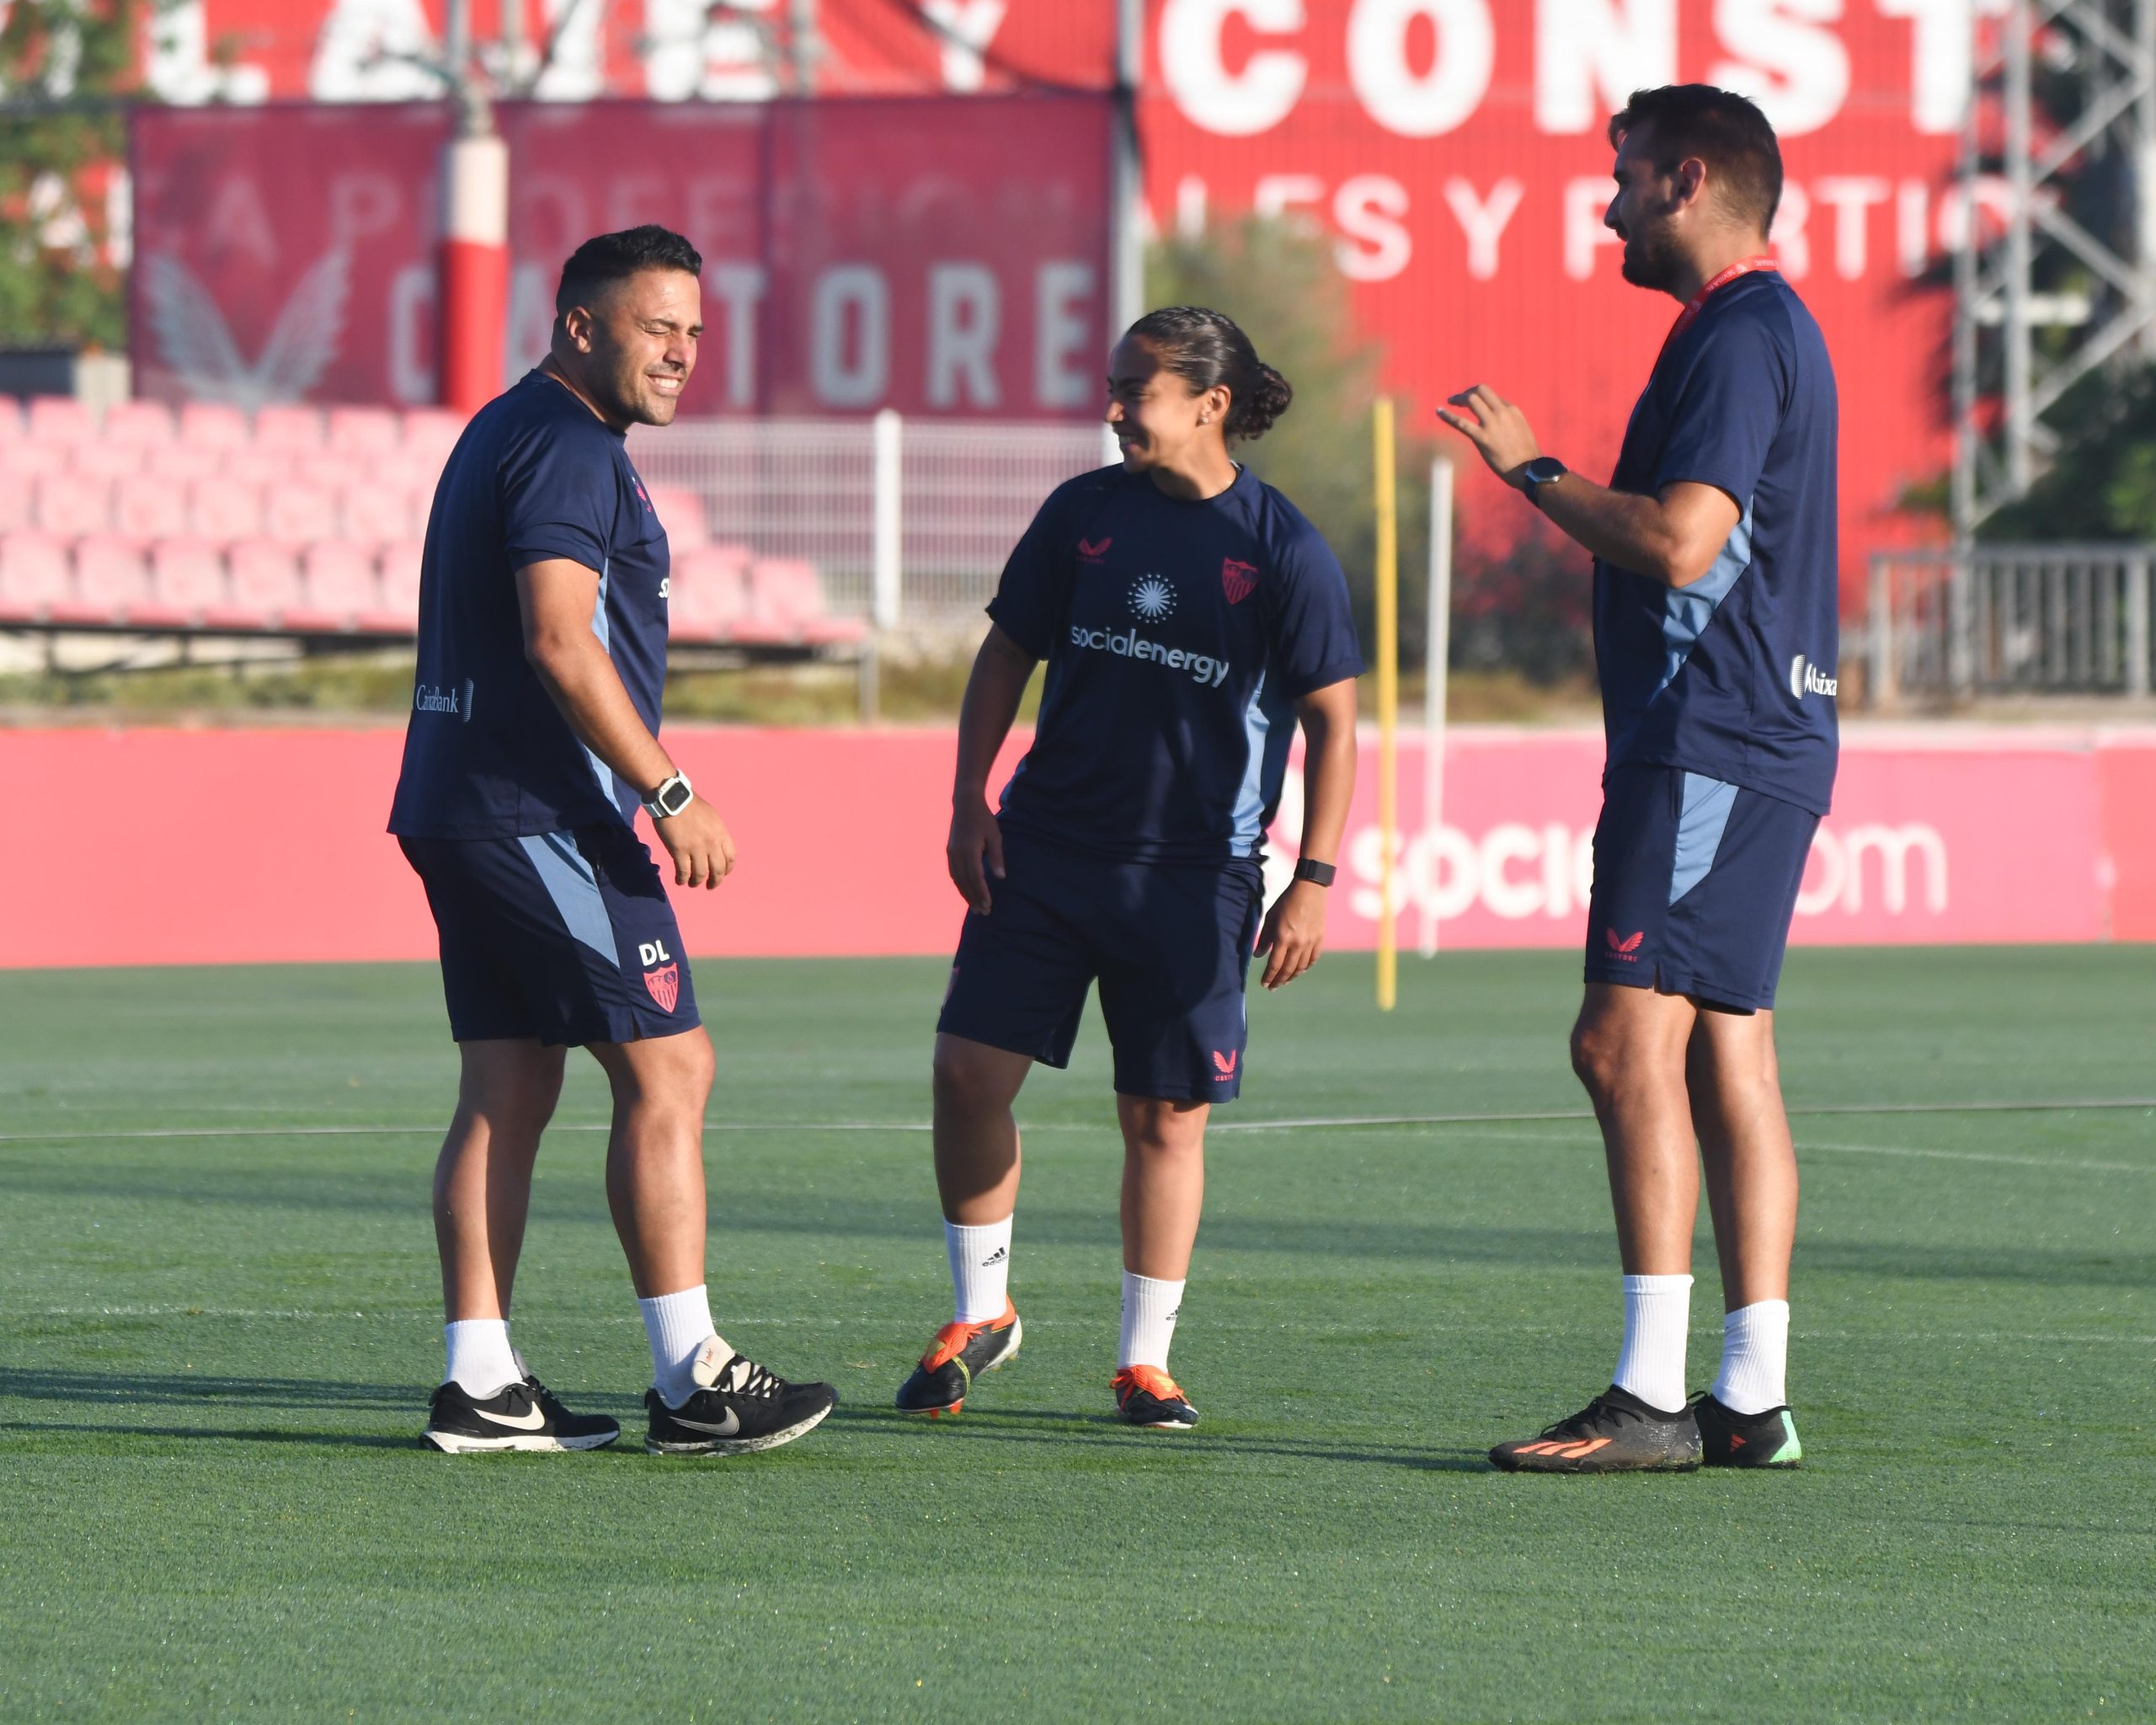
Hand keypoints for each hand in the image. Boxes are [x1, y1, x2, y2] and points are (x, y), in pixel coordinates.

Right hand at [654, 798, 735, 888]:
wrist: (672, 799)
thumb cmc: (691, 805)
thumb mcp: (713, 817)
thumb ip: (717, 833)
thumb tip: (716, 848)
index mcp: (722, 833)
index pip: (730, 858)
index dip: (727, 869)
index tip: (723, 874)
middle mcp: (712, 843)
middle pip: (718, 870)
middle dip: (715, 881)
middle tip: (711, 886)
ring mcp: (695, 848)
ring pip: (700, 874)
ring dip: (697, 882)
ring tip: (693, 884)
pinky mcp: (679, 851)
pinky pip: (684, 871)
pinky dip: (682, 879)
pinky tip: (680, 881)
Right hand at [946, 794, 1005, 913]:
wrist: (965, 804)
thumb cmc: (983, 819)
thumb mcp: (995, 836)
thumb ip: (996, 857)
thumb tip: (1001, 878)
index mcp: (969, 850)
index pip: (975, 877)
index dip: (982, 893)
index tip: (988, 905)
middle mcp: (957, 854)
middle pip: (965, 882)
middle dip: (974, 898)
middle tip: (983, 912)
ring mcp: (951, 853)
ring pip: (958, 880)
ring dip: (966, 895)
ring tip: (975, 907)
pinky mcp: (950, 852)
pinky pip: (954, 873)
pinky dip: (960, 885)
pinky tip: (966, 892)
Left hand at [1255, 878, 1327, 989]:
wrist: (1310, 890)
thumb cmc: (1286, 902)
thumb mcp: (1271, 917)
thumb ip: (1265, 938)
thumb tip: (1258, 955)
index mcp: (1283, 938)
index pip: (1274, 965)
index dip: (1269, 977)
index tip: (1265, 984)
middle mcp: (1297, 943)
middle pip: (1287, 969)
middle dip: (1279, 980)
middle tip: (1273, 987)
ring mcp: (1310, 943)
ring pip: (1301, 967)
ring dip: (1292, 976)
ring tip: (1285, 981)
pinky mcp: (1319, 939)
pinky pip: (1312, 959)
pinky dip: (1305, 967)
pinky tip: (1299, 970)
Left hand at [1437, 385, 1540, 487]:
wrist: (1529, 469)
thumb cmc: (1525, 454)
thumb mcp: (1520, 430)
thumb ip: (1507, 421)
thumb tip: (1492, 421)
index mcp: (1512, 410)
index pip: (1492, 397)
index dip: (1480, 399)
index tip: (1473, 405)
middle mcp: (1502, 413)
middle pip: (1481, 390)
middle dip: (1468, 392)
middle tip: (1459, 399)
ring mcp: (1492, 424)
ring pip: (1471, 400)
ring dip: (1459, 399)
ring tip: (1450, 401)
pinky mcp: (1482, 438)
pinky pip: (1461, 422)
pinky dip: (1448, 416)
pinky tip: (1438, 411)